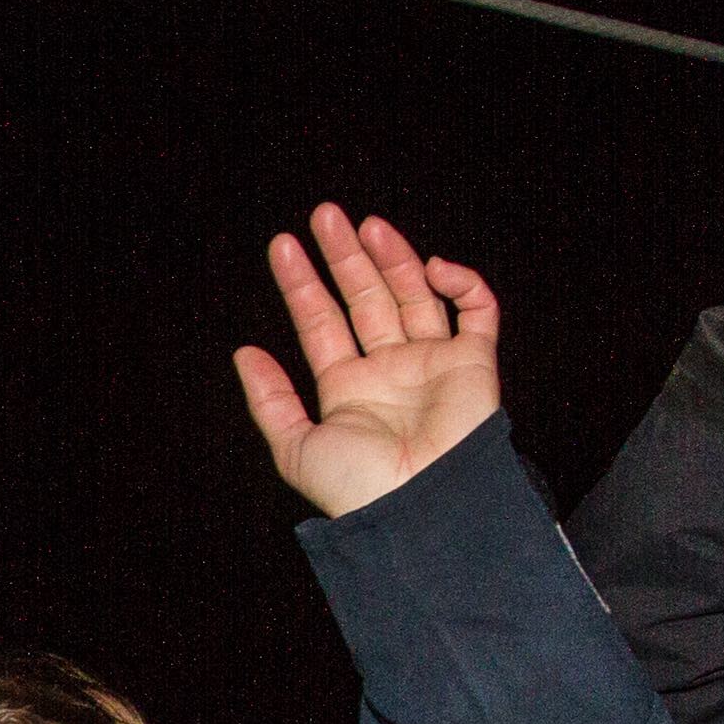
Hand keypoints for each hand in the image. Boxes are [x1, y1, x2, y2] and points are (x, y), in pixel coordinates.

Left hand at [235, 205, 503, 518]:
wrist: (421, 507)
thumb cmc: (359, 487)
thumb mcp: (295, 446)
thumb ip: (269, 400)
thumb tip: (244, 352)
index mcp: (347, 390)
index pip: (321, 324)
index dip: (302, 285)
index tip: (283, 246)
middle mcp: (389, 371)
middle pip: (366, 298)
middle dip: (345, 257)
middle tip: (324, 216)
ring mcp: (432, 364)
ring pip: (414, 294)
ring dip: (392, 257)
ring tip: (365, 224)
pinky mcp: (474, 362)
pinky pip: (478, 311)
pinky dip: (462, 283)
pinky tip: (432, 267)